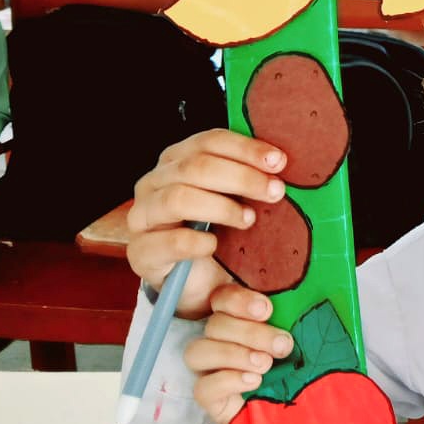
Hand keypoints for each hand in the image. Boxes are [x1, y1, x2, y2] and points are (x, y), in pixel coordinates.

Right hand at [127, 130, 287, 320]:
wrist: (195, 282)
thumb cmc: (218, 232)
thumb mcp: (236, 202)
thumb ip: (251, 179)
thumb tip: (282, 162)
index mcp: (178, 161)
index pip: (209, 141)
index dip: (245, 148)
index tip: (278, 161)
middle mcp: (155, 182)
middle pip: (195, 166)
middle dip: (241, 177)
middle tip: (275, 192)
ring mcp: (143, 216)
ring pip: (177, 198)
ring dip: (221, 207)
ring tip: (249, 220)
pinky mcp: (141, 251)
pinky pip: (167, 241)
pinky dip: (195, 242)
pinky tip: (214, 245)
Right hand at [183, 283, 293, 423]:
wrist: (298, 406)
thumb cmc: (300, 365)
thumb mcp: (302, 338)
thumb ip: (295, 318)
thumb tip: (309, 297)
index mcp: (237, 317)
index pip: (221, 298)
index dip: (239, 300)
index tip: (267, 309)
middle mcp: (217, 339)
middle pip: (215, 324)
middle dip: (250, 333)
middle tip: (282, 346)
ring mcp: (208, 369)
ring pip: (198, 352)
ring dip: (235, 355)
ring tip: (266, 364)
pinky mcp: (209, 397)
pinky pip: (203, 387)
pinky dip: (229, 380)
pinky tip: (254, 381)